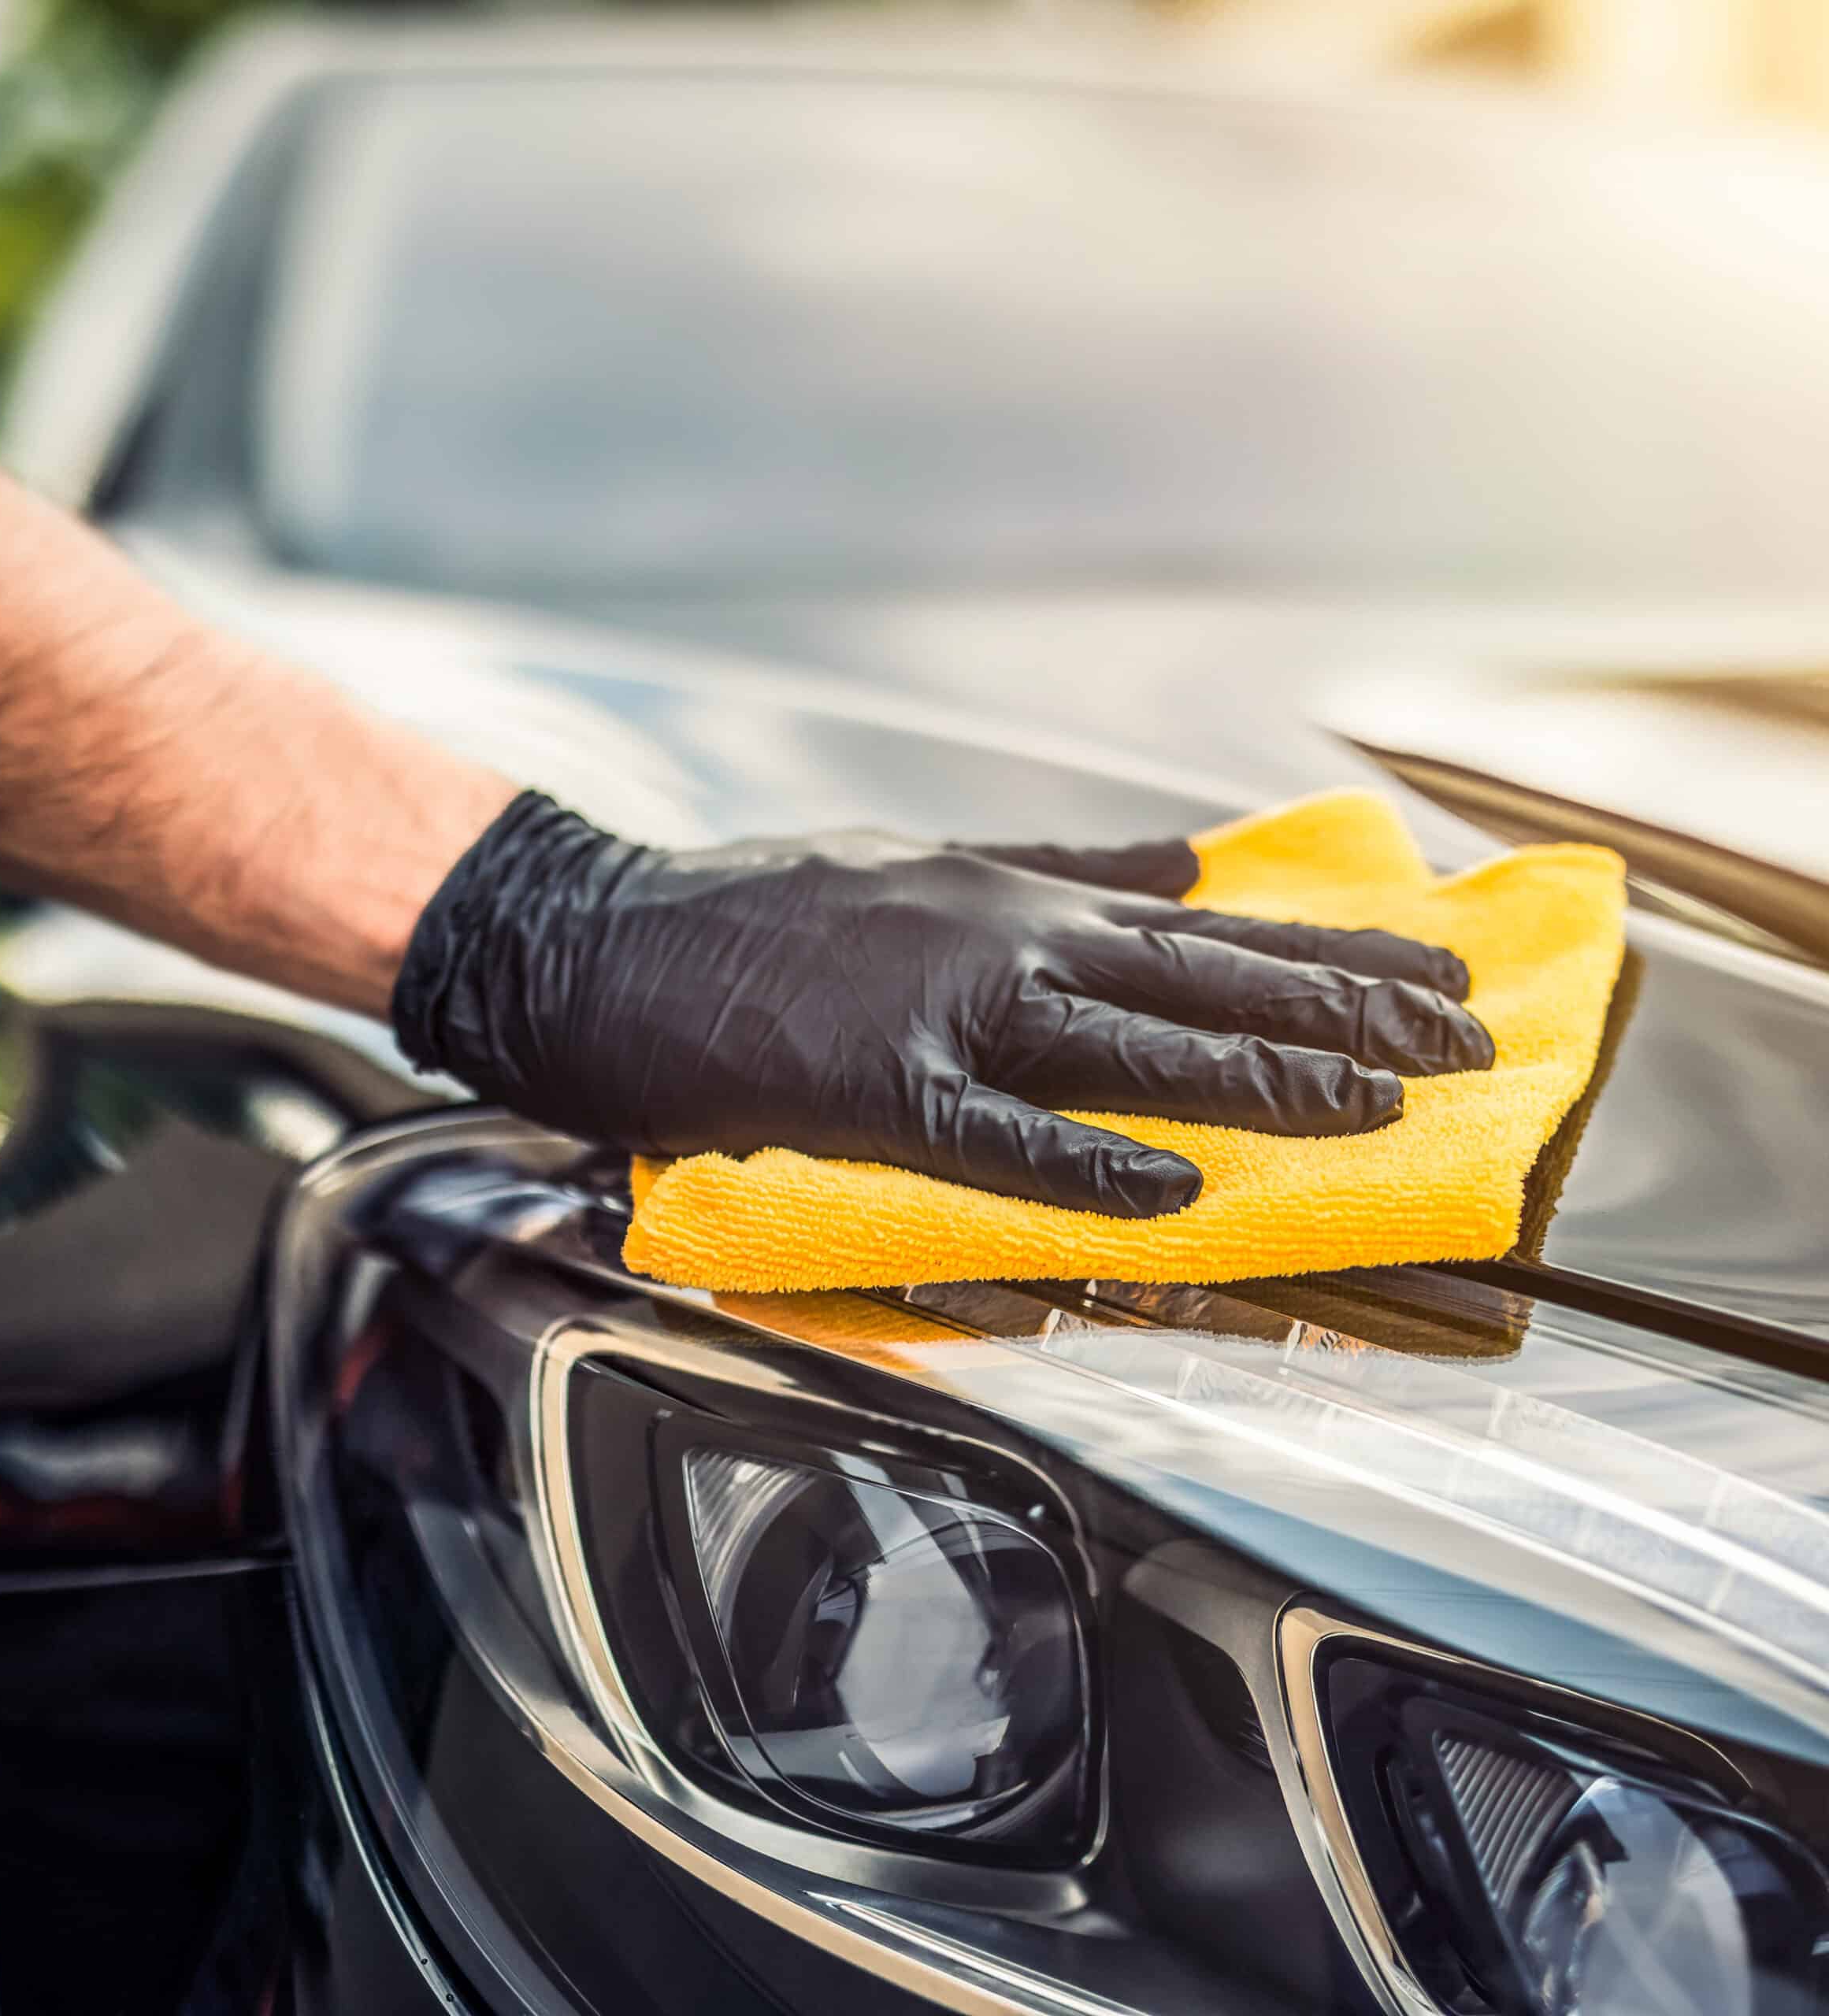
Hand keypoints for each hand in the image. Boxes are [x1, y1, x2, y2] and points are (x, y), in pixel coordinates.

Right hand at [393, 794, 1492, 1216]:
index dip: (1335, 952)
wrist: (607, 941)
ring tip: (1377, 1105)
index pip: (1212, 926)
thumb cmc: (764, 910)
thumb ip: (1063, 866)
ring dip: (1264, 1076)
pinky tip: (1172, 1192)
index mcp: (1019, 896)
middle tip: (1466, 1045)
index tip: (1441, 971)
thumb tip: (1187, 862)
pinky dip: (1085, 1165)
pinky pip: (997, 1137)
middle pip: (1206, 981)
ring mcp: (943, 1012)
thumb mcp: (927, 860)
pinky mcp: (872, 1091)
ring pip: (1132, 1047)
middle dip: (1348, 1013)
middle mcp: (1005, 939)